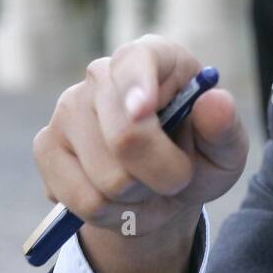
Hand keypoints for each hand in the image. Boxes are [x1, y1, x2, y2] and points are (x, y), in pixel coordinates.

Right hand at [33, 34, 248, 254]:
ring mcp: (67, 108)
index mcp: (153, 57)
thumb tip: (215, 102)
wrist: (161, 190)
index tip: (145, 110)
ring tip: (149, 188)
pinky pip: (82, 200)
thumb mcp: (225, 149)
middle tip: (178, 178)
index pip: (136, 61)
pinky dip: (112, 215)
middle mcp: (102, 75)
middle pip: (125, 137)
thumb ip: (225, 128)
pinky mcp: (46, 146)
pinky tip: (121, 200)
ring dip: (140, 200)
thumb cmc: (198, 156)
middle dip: (164, 175)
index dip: (139, 85)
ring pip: (106, 179)